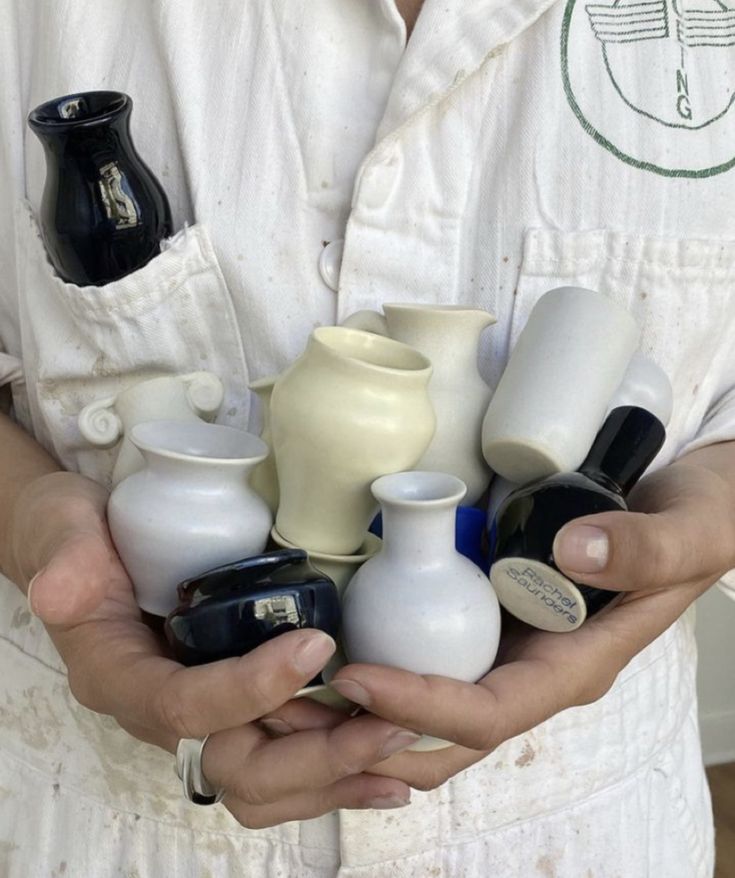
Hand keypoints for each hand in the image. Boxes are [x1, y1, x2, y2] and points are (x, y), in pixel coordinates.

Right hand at [9, 472, 418, 825]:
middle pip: (238, 770)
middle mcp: (163, 713)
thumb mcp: (62, 530)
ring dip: (336, 773)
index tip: (317, 643)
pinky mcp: (230, 707)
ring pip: (265, 784)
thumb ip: (66, 558)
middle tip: (390, 719)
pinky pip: (280, 763)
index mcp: (121, 678)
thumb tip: (62, 591)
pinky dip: (334, 769)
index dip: (252, 687)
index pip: (188, 707)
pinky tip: (386, 762)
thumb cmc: (77, 535)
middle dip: (318, 755)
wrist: (86, 544)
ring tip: (402, 747)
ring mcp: (199, 716)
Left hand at [271, 450, 734, 790]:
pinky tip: (332, 644)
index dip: (421, 706)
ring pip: (428, 708)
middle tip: (291, 703)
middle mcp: (534, 670)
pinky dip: (380, 666)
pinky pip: (431, 660)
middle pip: (443, 733)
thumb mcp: (688, 530)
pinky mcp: (492, 618)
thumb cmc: (700, 519)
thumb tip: (572, 555)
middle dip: (368, 730)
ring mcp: (509, 647)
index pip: (488, 711)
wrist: (696, 504)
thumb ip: (642, 547)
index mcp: (574, 665)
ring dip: (360, 709)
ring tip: (290, 685)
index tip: (356, 677)